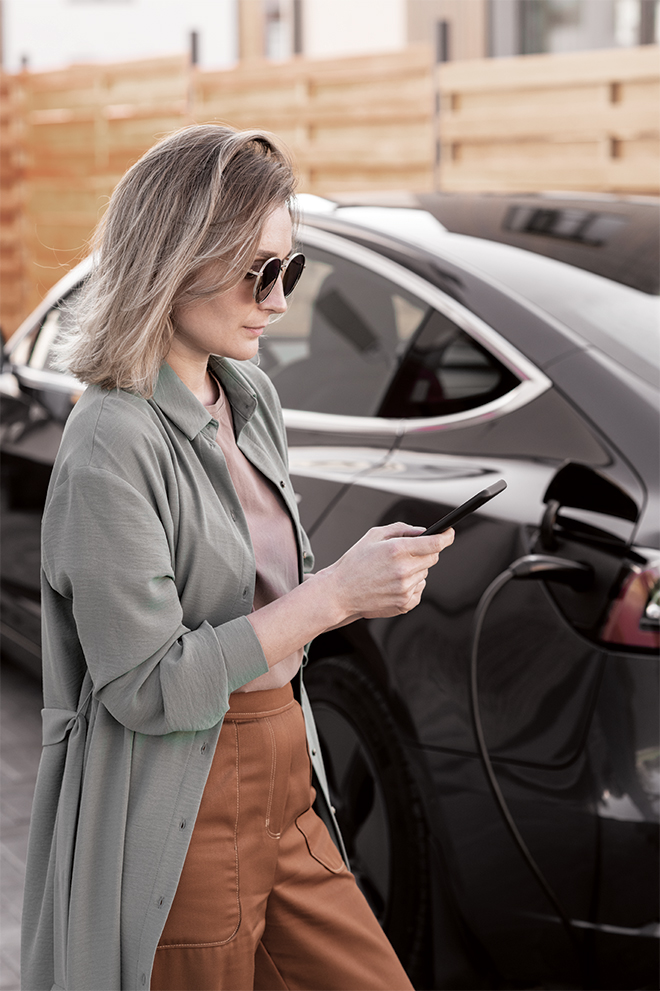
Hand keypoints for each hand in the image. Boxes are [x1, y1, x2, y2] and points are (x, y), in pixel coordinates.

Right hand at [322, 522, 454, 621]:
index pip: (435, 543)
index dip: (446, 536)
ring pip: (426, 574)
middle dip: (426, 552)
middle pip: (433, 558)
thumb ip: (401, 529)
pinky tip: (394, 583)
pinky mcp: (404, 604)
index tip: (449, 533)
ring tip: (393, 571)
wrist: (340, 592)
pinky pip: (420, 590)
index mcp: (396, 550)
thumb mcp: (373, 536)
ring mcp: (405, 589)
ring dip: (416, 570)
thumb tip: (421, 531)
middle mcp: (403, 570)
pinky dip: (412, 585)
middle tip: (408, 553)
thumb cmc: (354, 564)